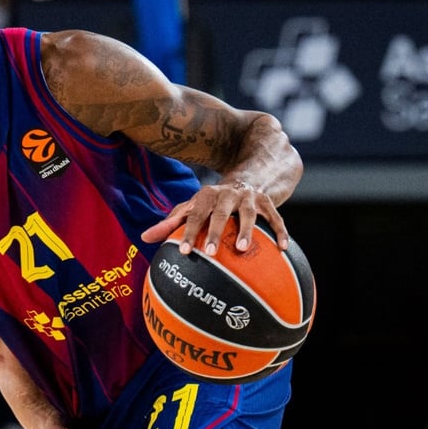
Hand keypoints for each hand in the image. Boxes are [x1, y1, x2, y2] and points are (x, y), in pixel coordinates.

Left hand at [140, 181, 287, 255]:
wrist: (248, 176)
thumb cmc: (213, 202)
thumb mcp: (193, 207)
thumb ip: (170, 223)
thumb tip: (144, 239)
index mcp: (206, 196)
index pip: (194, 215)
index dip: (188, 232)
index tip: (182, 251)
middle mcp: (227, 194)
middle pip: (220, 212)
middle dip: (214, 231)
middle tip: (209, 253)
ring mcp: (249, 197)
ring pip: (248, 213)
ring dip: (245, 230)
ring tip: (242, 249)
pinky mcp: (267, 202)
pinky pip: (275, 217)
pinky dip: (280, 231)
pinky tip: (283, 249)